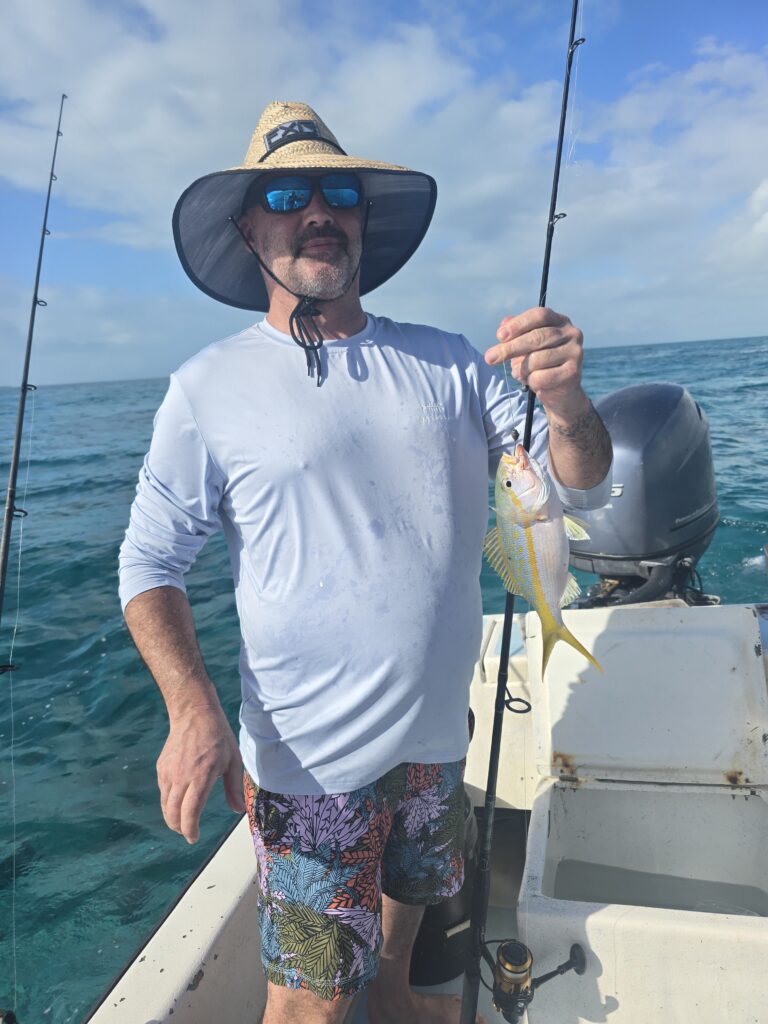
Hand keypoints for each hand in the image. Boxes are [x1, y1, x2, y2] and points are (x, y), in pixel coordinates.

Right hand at [157, 704, 245, 842]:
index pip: (190, 812)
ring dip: (172, 817)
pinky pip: (163, 791)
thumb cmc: (218, 736)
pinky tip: (178, 801)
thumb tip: (239, 810)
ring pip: (165, 804)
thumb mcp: (233, 760)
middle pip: (172, 813)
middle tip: (188, 833)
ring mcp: (168, 772)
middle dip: (179, 828)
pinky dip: (168, 802)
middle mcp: (181, 777)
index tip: (194, 838)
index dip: (190, 830)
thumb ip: (234, 788)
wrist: (194, 713)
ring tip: (183, 821)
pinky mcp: (161, 767)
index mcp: (200, 776)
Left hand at [485, 307, 584, 417]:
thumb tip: (503, 325)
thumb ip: (515, 334)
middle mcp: (572, 333)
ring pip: (536, 359)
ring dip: (522, 369)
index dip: (518, 324)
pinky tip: (535, 382)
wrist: (561, 393)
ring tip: (523, 373)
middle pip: (536, 337)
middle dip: (510, 348)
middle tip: (489, 358)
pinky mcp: (573, 372)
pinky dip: (531, 382)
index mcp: (560, 321)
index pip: (539, 315)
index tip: (499, 336)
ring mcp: (575, 352)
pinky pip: (541, 377)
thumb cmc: (541, 365)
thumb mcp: (526, 347)